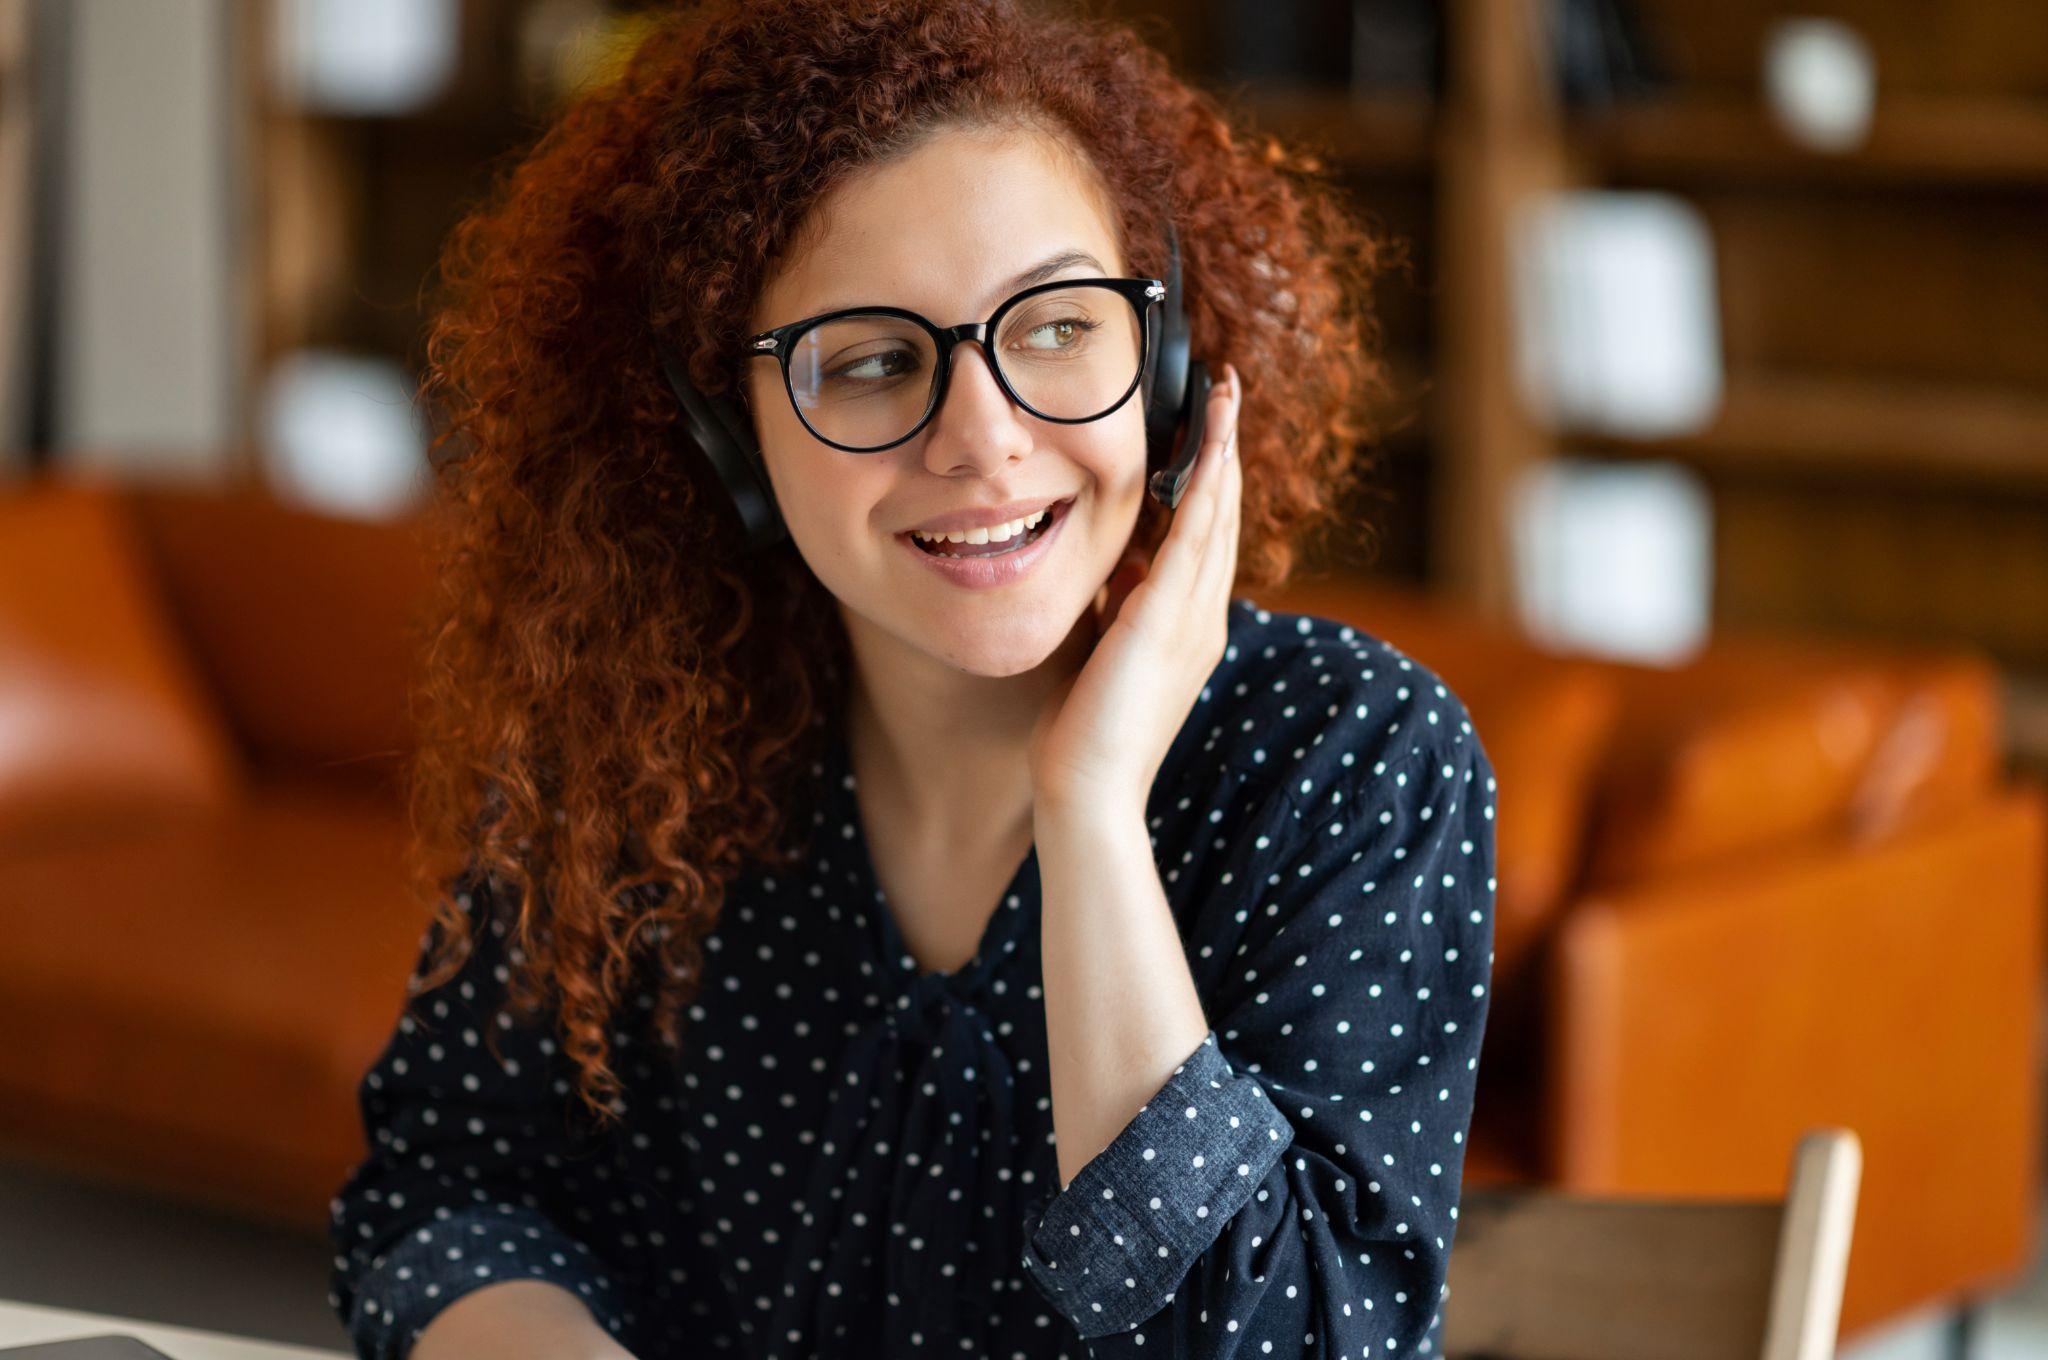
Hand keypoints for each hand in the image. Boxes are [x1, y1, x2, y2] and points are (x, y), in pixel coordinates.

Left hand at [1027, 362, 1243, 812]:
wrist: (1085, 789)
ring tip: (1225, 392)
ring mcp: (1194, 618)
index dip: (1211, 478)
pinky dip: (1207, 483)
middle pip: (1224, 514)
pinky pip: (1197, 535)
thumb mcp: (1101, 653)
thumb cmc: (1081, 735)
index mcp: (1188, 628)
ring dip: (1223, 449)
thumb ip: (1115, 610)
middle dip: (1226, 448)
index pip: (1206, 537)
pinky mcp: (1168, 618)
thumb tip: (1117, 568)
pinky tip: (1211, 441)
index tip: (1206, 428)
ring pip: (1219, 513)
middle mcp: (1204, 618)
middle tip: (1226, 388)